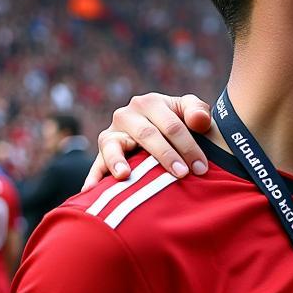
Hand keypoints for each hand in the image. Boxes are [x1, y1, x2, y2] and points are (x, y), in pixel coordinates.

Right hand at [82, 93, 212, 190]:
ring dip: (117, 160)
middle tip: (182, 174)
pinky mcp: (102, 152)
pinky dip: (93, 176)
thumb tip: (200, 121)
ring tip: (124, 175)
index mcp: (150, 103)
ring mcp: (112, 134)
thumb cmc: (180, 123)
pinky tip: (91, 190)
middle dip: (166, 155)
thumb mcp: (190, 112)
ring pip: (112, 145)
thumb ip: (198, 111)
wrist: (161, 132)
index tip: (202, 168)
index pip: (171, 125)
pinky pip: (96, 164)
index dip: (188, 146)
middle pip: (146, 135)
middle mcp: (127, 115)